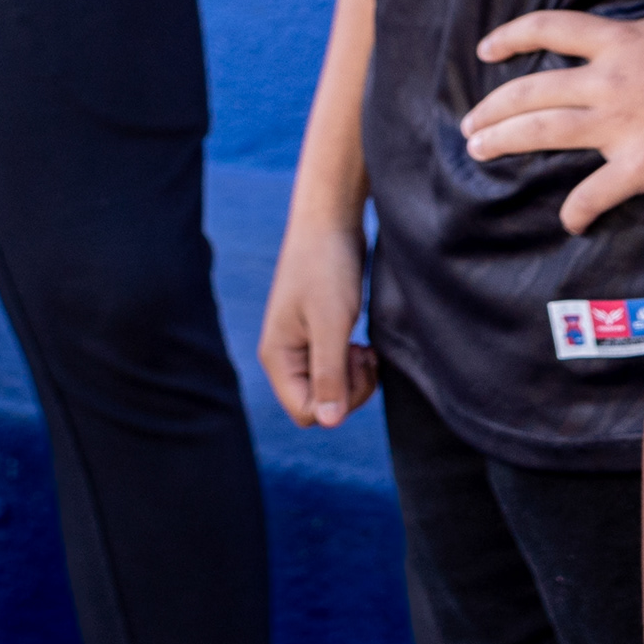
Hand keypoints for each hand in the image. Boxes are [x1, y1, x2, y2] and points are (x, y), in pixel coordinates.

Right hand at [258, 203, 377, 428]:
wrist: (331, 220)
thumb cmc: (327, 266)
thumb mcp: (332, 323)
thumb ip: (329, 374)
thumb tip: (328, 423)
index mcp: (278, 357)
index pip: (305, 412)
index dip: (338, 402)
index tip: (357, 364)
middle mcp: (285, 355)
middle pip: (318, 405)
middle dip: (349, 390)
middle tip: (365, 355)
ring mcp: (301, 344)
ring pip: (330, 388)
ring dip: (353, 377)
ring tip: (366, 349)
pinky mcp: (318, 333)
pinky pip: (336, 368)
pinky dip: (353, 363)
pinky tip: (363, 343)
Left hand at [462, 0, 643, 233]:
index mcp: (620, 40)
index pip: (550, 27)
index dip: (512, 36)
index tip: (485, 49)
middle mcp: (609, 80)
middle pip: (531, 90)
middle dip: (492, 107)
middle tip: (468, 127)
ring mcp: (621, 123)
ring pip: (543, 132)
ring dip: (504, 141)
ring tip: (477, 150)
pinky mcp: (640, 164)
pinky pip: (595, 191)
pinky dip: (577, 209)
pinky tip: (568, 221)